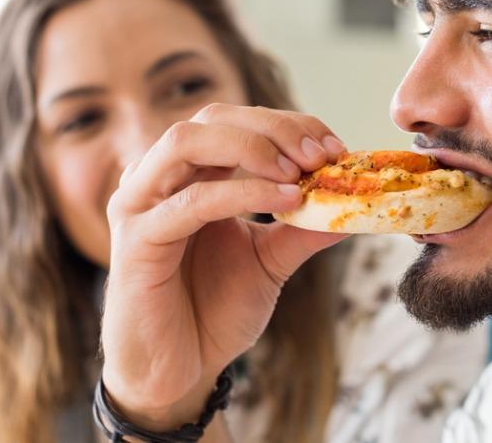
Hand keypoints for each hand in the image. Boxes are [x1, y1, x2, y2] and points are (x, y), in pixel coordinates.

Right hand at [99, 104, 347, 430]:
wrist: (179, 373)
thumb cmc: (212, 312)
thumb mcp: (270, 261)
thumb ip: (304, 229)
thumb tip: (355, 205)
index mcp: (188, 175)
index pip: (236, 121)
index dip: (287, 125)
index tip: (335, 147)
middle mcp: (158, 178)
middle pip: (212, 118)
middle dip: (273, 128)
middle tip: (321, 154)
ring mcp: (140, 204)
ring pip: (187, 141)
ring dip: (251, 146)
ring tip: (299, 171)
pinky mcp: (136, 240)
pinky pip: (190, 201)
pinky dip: (242, 193)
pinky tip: (285, 200)